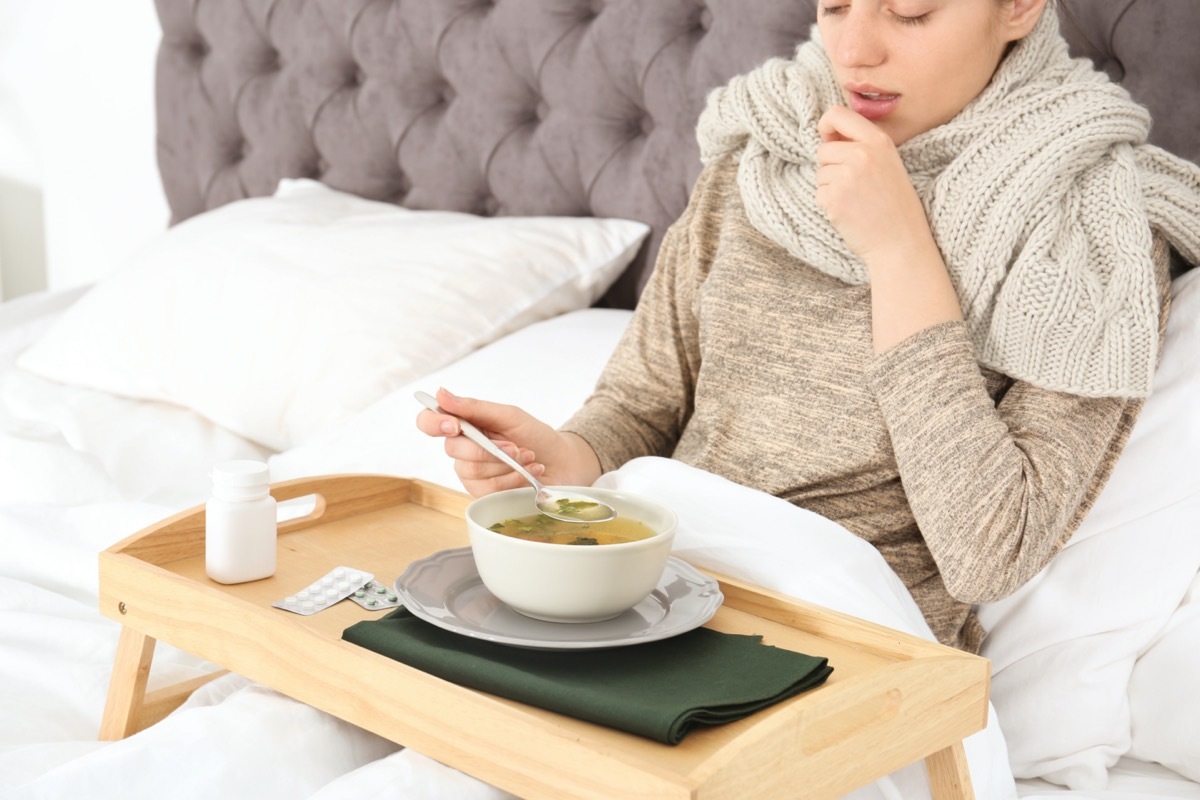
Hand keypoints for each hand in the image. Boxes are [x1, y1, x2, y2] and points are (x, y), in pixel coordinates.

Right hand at [414, 388, 601, 496]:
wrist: (561, 462)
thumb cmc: (535, 436)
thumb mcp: (509, 416)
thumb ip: (475, 407)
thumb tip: (441, 394)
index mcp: (464, 425)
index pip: (429, 421)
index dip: (433, 423)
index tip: (454, 425)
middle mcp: (462, 449)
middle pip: (453, 450)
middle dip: (489, 450)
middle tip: (516, 447)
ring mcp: (470, 473)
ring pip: (472, 471)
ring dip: (506, 465)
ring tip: (529, 458)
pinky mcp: (482, 494)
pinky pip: (486, 489)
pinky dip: (512, 479)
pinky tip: (529, 473)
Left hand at [815, 106, 933, 263]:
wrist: (901, 242)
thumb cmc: (894, 205)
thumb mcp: (887, 163)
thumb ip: (862, 145)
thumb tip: (827, 134)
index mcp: (878, 141)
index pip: (837, 114)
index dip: (826, 125)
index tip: (829, 137)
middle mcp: (861, 154)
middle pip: (824, 149)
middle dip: (831, 166)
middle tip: (855, 185)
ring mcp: (846, 176)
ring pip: (820, 173)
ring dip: (831, 187)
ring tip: (856, 200)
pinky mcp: (834, 198)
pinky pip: (819, 193)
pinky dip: (830, 204)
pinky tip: (850, 212)